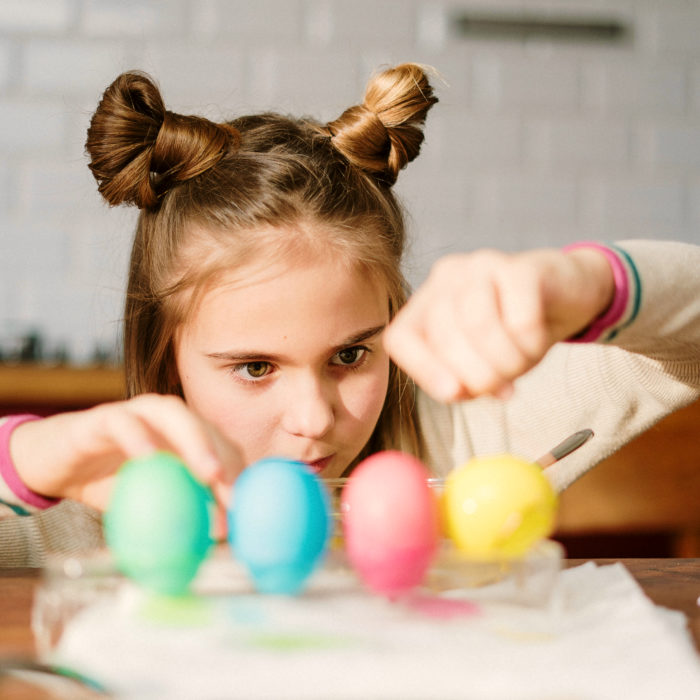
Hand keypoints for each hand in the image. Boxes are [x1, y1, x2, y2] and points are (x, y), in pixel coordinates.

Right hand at [10, 394, 242, 533]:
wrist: (51, 465)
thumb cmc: (107, 483)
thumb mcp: (148, 504)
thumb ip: (180, 514)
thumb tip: (216, 540)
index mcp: (185, 437)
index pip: (222, 448)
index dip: (237, 475)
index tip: (244, 509)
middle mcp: (166, 419)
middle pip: (206, 427)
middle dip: (226, 458)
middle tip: (233, 493)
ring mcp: (136, 412)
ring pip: (172, 413)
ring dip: (195, 440)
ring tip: (208, 473)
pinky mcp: (101, 417)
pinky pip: (122, 421)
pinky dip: (138, 436)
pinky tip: (149, 458)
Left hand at [383, 247, 613, 401]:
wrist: (567, 295)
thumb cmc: (515, 333)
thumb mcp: (483, 364)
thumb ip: (465, 381)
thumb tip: (462, 390)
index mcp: (426, 303)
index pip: (399, 337)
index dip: (422, 370)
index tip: (454, 394)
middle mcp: (446, 278)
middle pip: (442, 334)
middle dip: (476, 374)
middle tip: (501, 388)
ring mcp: (481, 266)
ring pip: (479, 325)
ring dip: (506, 361)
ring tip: (521, 366)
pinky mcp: (522, 267)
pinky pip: (520, 318)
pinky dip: (530, 343)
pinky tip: (537, 344)